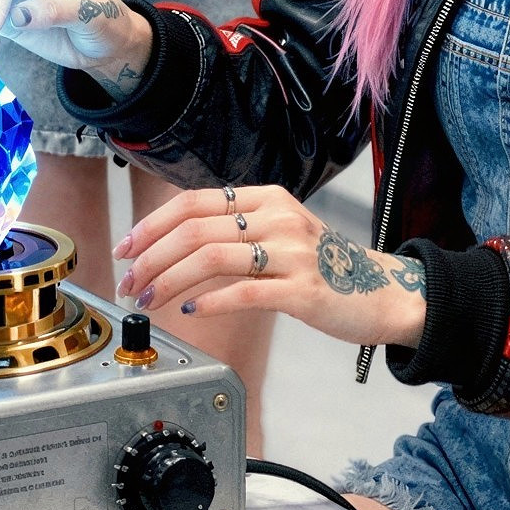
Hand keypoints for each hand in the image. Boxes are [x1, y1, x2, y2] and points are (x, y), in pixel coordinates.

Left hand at [113, 185, 427, 349]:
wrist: (383, 293)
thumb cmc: (325, 268)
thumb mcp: (280, 231)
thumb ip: (236, 228)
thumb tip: (172, 240)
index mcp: (268, 198)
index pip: (193, 202)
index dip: (152, 225)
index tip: (126, 248)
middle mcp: (279, 217)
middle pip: (195, 229)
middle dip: (150, 258)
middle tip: (129, 283)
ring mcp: (293, 252)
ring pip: (212, 257)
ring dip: (169, 280)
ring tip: (150, 299)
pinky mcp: (303, 289)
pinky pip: (244, 291)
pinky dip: (210, 301)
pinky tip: (192, 311)